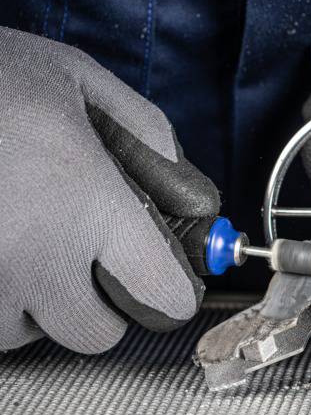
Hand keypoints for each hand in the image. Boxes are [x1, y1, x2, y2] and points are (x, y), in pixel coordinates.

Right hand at [0, 27, 218, 353]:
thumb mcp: (76, 80)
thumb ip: (146, 134)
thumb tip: (190, 195)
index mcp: (86, 203)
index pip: (162, 295)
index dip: (169, 290)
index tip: (162, 278)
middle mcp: (33, 255)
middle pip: (96, 334)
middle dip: (97, 305)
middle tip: (81, 262)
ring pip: (29, 335)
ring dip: (33, 305)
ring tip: (17, 242)